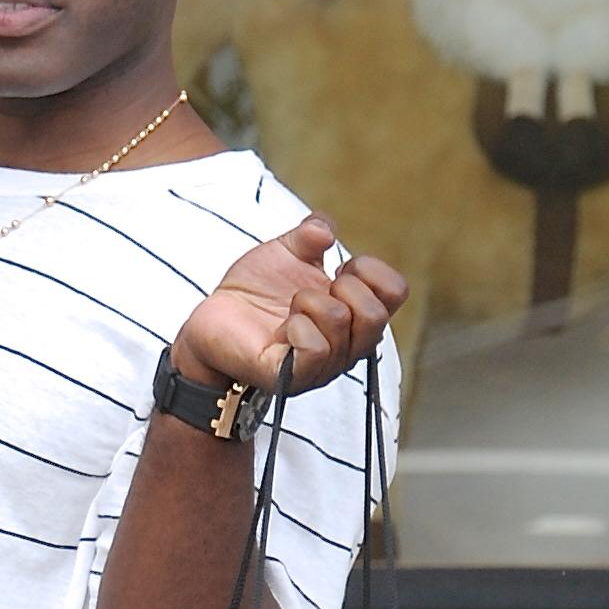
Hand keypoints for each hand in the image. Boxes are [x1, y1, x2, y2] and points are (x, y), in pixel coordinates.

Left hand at [171, 216, 407, 401]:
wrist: (213, 320)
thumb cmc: (254, 292)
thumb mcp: (285, 252)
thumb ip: (309, 235)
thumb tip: (325, 231)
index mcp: (353, 314)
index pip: (395, 291)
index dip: (369, 268)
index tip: (338, 266)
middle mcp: (346, 345)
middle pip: (377, 315)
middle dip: (343, 287)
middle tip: (311, 289)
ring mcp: (321, 365)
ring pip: (341, 322)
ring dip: (309, 301)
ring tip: (289, 308)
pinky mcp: (292, 377)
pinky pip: (315, 349)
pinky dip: (298, 326)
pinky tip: (284, 326)